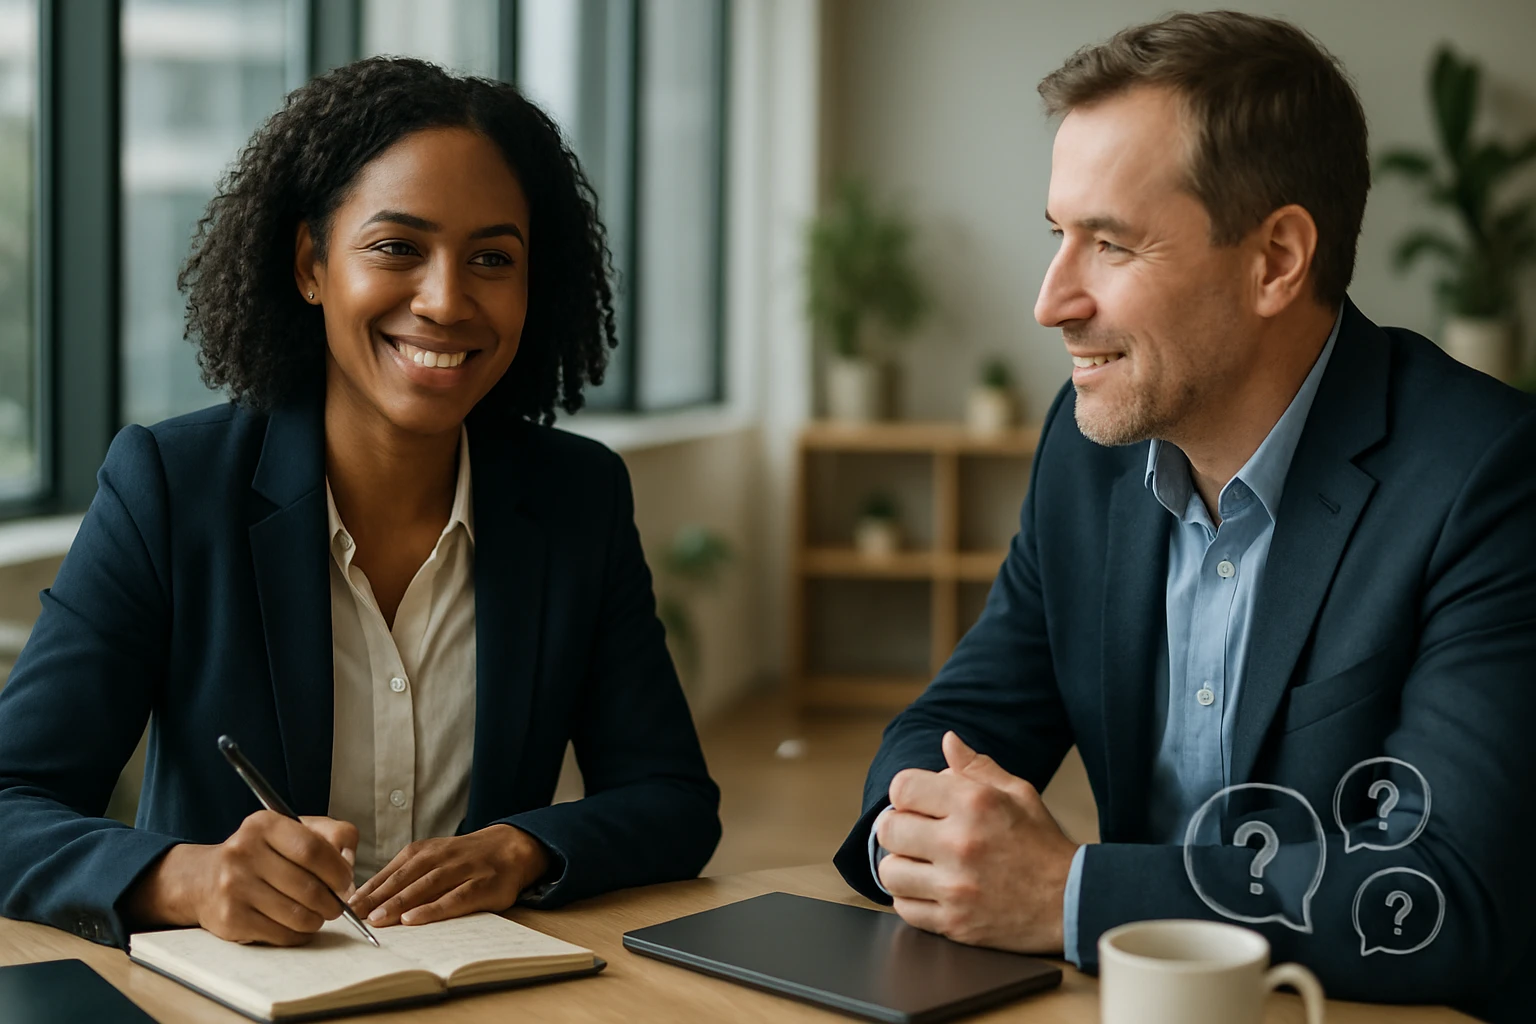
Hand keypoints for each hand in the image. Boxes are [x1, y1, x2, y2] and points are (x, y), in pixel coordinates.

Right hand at [125, 812, 358, 945]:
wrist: (202, 880)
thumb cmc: (261, 854)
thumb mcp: (292, 830)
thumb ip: (332, 835)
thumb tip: (349, 863)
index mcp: (263, 825)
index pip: (313, 850)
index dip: (338, 870)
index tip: (345, 881)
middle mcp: (243, 853)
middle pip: (309, 887)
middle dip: (332, 901)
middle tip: (336, 905)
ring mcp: (234, 887)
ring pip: (298, 915)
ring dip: (317, 920)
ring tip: (318, 915)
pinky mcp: (230, 919)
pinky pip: (281, 934)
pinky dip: (298, 934)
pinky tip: (297, 926)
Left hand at [348, 824, 549, 926]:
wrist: (510, 847)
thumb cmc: (464, 859)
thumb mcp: (433, 858)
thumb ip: (405, 875)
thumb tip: (366, 899)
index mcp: (423, 851)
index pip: (389, 872)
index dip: (367, 889)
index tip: (343, 905)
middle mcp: (440, 857)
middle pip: (403, 878)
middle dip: (376, 897)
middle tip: (353, 915)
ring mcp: (463, 869)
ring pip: (426, 886)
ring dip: (399, 902)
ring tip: (377, 919)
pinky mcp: (482, 885)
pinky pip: (455, 898)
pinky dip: (433, 908)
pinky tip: (415, 918)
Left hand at [876, 731, 1078, 953]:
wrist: (1072, 902)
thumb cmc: (1042, 843)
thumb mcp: (1018, 793)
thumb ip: (977, 767)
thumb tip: (947, 740)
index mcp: (974, 804)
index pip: (903, 787)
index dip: (906, 793)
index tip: (917, 803)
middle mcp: (960, 844)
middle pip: (888, 829)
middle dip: (899, 827)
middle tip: (916, 834)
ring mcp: (955, 887)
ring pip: (889, 871)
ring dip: (902, 866)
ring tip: (922, 864)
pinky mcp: (954, 923)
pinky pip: (904, 908)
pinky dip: (911, 899)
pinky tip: (931, 890)